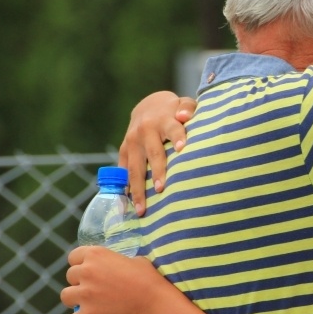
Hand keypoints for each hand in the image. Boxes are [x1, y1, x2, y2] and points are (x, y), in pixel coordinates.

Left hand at [60, 246, 167, 313]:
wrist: (153, 302)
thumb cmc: (149, 279)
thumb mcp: (135, 260)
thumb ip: (118, 261)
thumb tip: (117, 266)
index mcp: (97, 254)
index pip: (73, 256)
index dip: (80, 264)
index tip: (88, 272)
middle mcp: (86, 271)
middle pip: (70, 276)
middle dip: (79, 282)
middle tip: (92, 290)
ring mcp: (84, 294)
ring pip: (65, 297)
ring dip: (74, 301)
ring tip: (86, 306)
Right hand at [118, 91, 196, 214]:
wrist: (148, 107)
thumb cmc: (174, 111)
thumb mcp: (183, 104)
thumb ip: (188, 108)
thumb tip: (183, 116)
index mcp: (163, 119)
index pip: (173, 129)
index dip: (178, 138)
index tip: (184, 149)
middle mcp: (145, 131)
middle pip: (153, 153)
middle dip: (157, 171)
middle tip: (161, 189)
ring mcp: (132, 142)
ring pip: (135, 168)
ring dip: (138, 189)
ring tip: (143, 209)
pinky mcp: (124, 151)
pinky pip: (123, 172)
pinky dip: (126, 188)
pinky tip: (129, 206)